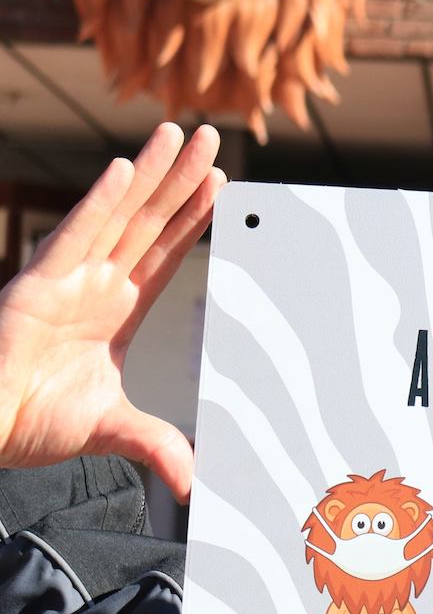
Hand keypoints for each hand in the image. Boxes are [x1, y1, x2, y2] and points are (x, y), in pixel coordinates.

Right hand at [0, 123, 224, 502]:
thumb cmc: (31, 423)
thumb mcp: (112, 430)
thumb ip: (156, 444)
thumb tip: (194, 481)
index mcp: (115, 310)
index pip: (165, 253)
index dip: (192, 217)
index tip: (221, 183)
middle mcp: (94, 285)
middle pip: (149, 222)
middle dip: (180, 180)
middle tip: (211, 136)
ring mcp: (66, 281)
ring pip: (118, 216)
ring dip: (150, 174)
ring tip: (179, 133)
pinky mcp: (36, 286)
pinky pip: (75, 236)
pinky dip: (100, 202)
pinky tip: (125, 169)